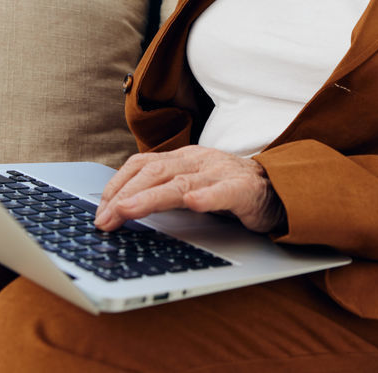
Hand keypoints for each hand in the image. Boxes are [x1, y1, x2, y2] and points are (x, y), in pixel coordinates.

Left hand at [93, 145, 285, 233]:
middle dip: (124, 195)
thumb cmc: (229, 188)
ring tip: (128, 210)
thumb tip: (119, 207)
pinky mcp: (245, 190)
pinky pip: (225, 192)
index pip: (142, 164)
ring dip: (151, 197)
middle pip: (155, 171)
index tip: (99, 210)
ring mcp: (221, 173)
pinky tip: (196, 204)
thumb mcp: (191, 184)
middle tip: (104, 219)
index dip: (117, 185)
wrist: (278, 188)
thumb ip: (162, 190)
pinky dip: (209, 198)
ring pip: (182, 183)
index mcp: (183, 158)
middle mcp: (198, 161)